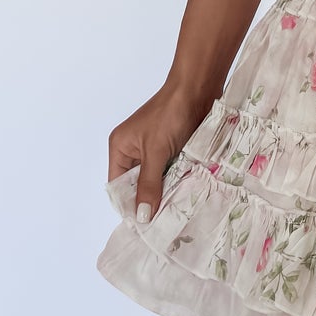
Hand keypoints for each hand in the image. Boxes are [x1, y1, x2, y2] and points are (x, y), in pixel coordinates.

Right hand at [107, 78, 214, 223]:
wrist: (197, 89)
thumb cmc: (171, 114)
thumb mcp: (156, 152)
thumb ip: (149, 184)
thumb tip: (141, 216)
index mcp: (120, 148)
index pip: (118, 185)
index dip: (128, 204)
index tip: (142, 226)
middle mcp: (133, 151)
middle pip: (137, 185)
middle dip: (148, 201)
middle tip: (161, 224)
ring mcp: (154, 151)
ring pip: (156, 181)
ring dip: (164, 192)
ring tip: (174, 213)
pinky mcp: (172, 150)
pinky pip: (170, 173)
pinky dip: (176, 182)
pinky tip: (184, 196)